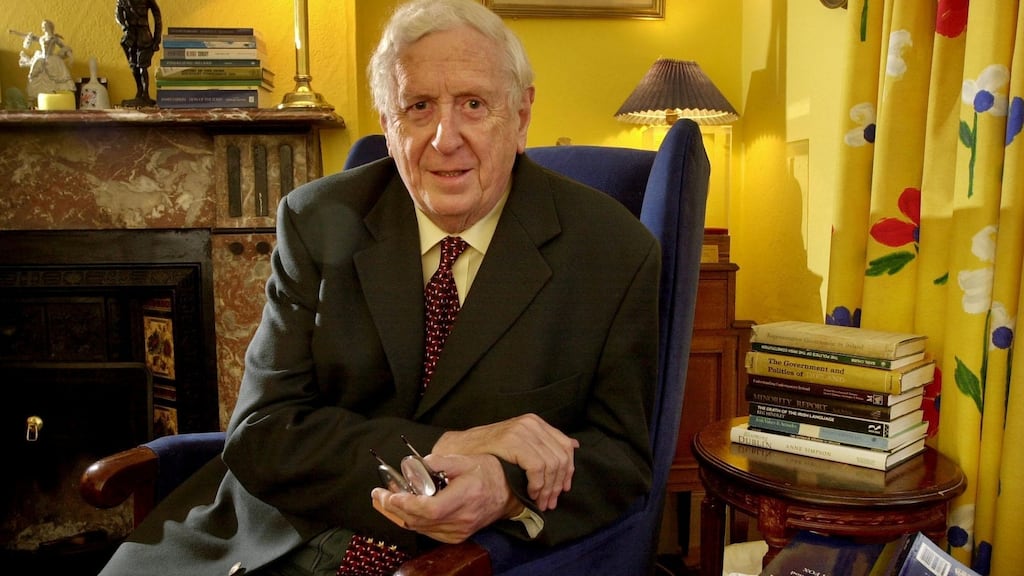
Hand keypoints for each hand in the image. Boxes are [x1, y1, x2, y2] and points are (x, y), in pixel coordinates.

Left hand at [371, 453, 520, 542]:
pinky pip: (428, 531)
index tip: (390, 495)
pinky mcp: (456, 536)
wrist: (508, 492)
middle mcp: (462, 518)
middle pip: (420, 521)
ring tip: (383, 501)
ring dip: (399, 516)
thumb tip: (418, 463)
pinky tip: (401, 511)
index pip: (430, 509)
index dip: (407, 504)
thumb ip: (442, 461)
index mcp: (465, 497)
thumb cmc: (489, 473)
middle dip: (394, 508)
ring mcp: (459, 531)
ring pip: (421, 528)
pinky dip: (412, 522)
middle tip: (377, 495)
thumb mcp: (467, 459)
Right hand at [431, 413, 577, 510]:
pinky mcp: (512, 440)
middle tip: (549, 503)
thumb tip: (575, 445)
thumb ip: (544, 444)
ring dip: (548, 488)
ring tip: (540, 502)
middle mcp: (531, 423)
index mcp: (536, 423)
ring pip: (551, 464)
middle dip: (557, 484)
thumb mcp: (519, 443)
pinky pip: (537, 466)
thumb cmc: (487, 452)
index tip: (562, 489)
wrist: (457, 450)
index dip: (568, 471)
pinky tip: (531, 493)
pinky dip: (538, 484)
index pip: (565, 447)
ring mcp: (522, 430)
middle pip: (560, 457)